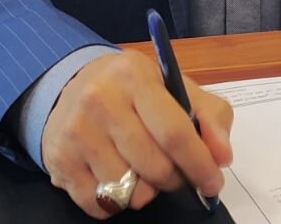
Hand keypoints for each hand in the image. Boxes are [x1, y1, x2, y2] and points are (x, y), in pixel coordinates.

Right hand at [41, 50, 233, 217]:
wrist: (74, 85)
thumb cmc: (133, 90)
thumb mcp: (174, 88)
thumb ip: (210, 116)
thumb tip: (221, 157)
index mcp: (135, 76)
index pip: (174, 132)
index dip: (199, 164)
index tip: (213, 183)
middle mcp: (100, 100)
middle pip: (153, 165)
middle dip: (174, 179)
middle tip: (177, 175)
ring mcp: (76, 131)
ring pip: (126, 189)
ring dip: (145, 191)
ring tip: (143, 172)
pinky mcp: (59, 159)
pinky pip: (99, 204)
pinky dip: (116, 202)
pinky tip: (118, 179)